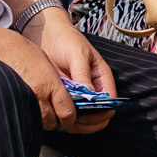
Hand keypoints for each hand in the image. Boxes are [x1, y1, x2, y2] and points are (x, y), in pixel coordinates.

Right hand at [0, 25, 84, 132]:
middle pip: (54, 122)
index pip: (67, 113)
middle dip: (58, 121)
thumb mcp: (46, 63)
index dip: (71, 119)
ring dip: (44, 119)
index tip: (71, 118)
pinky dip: (31, 116)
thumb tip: (67, 98)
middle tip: (58, 115)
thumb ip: (58, 84)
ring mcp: (24, 100)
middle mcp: (38, 94)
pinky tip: (32, 108)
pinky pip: (26, 116)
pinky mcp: (13, 102)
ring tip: (45, 110)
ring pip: (40, 122)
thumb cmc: (21, 50)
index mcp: (50, 84)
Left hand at [29, 8, 115, 133]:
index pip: (110, 102)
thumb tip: (90, 96)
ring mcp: (79, 95)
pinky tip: (56, 114)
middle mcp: (93, 89)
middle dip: (88, 121)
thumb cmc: (66, 40)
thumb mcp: (78, 54)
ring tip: (63, 118)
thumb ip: (83, 75)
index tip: (87, 114)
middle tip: (73, 119)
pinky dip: (64, 117)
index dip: (102, 111)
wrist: (47, 34)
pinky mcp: (65, 97)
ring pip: (84, 119)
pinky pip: (69, 113)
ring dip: (76, 122)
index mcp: (102, 78)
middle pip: (99, 115)